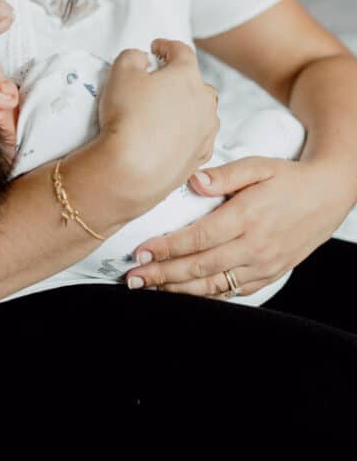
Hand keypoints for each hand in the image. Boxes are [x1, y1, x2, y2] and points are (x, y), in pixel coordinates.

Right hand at [98, 39, 220, 215]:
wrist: (133, 169)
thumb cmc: (127, 118)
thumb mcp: (120, 71)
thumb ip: (133, 56)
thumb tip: (141, 59)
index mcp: (188, 76)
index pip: (181, 52)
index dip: (166, 46)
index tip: (156, 48)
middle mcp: (204, 102)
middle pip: (195, 82)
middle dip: (178, 79)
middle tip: (157, 83)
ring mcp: (206, 132)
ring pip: (200, 112)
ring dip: (184, 108)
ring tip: (161, 113)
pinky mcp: (200, 157)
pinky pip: (195, 138)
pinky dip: (184, 134)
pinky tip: (166, 138)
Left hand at [125, 152, 342, 296]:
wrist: (327, 196)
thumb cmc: (287, 178)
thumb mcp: (257, 166)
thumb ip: (223, 174)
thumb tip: (192, 181)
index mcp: (247, 217)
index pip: (199, 238)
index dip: (167, 248)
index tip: (140, 251)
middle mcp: (255, 246)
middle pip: (200, 266)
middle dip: (162, 274)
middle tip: (133, 277)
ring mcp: (264, 265)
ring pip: (214, 285)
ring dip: (179, 289)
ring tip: (150, 288)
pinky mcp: (270, 275)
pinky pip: (233, 291)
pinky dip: (206, 294)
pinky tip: (183, 292)